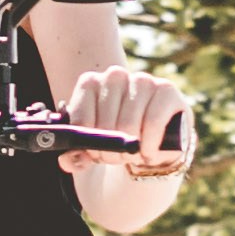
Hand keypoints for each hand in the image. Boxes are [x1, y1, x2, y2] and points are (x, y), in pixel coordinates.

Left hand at [59, 64, 193, 181]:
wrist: (152, 139)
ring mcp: (141, 79)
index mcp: (90, 83)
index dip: (89, 145)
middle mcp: (114, 75)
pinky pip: (153, 122)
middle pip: (105, 124)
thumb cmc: (118, 139)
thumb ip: (75, 156)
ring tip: (135, 155)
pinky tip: (149, 154)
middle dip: (111, 151)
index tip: (96, 155)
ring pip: (128, 124)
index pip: (80, 120)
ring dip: (132, 150)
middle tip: (119, 159)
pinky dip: (149, 145)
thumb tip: (68, 160)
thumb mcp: (93, 149)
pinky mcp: (166, 89)